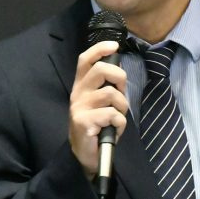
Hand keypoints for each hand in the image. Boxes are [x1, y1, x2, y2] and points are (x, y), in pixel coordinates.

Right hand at [68, 41, 127, 179]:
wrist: (85, 153)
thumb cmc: (97, 125)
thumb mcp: (100, 102)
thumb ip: (108, 85)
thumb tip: (119, 68)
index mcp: (81, 85)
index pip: (85, 60)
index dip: (99, 49)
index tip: (114, 45)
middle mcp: (78, 93)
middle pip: (100, 70)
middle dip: (119, 77)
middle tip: (121, 91)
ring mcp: (79, 107)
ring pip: (111, 94)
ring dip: (122, 107)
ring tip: (117, 118)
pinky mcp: (83, 122)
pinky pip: (112, 114)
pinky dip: (119, 123)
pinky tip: (114, 130)